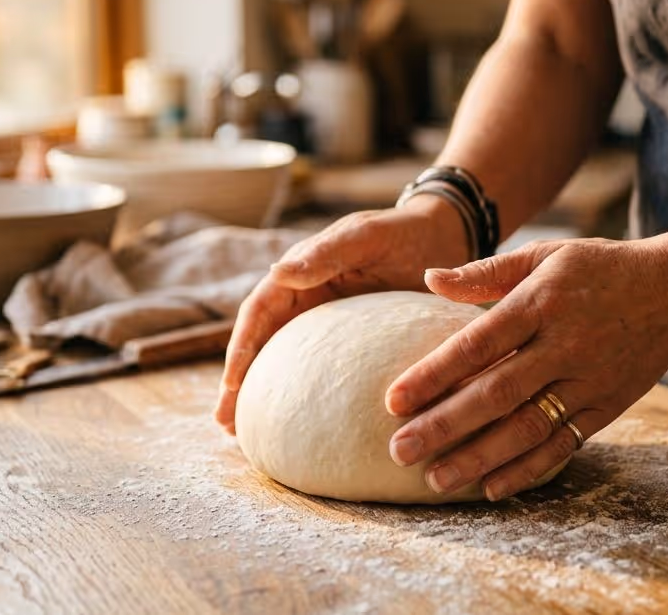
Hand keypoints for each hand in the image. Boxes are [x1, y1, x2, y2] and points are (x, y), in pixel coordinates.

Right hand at [214, 196, 469, 433]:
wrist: (441, 237)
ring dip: (264, 396)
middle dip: (240, 384)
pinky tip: (299, 427)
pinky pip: (319, 371)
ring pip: (283, 362)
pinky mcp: (346, 342)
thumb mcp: (366, 237)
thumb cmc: (402, 232)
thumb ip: (327, 252)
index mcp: (300, 272)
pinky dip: (303, 396)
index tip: (233, 384)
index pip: (259, 312)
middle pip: (262, 344)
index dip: (242, 347)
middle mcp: (304, 299)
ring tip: (245, 436)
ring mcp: (324, 323)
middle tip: (226, 424)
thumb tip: (278, 271)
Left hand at [383, 225, 667, 500]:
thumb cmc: (599, 268)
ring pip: (527, 428)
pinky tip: (489, 489)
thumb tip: (429, 277)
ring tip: (434, 479)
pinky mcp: (605, 408)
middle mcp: (564, 346)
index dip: (434, 373)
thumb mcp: (546, 254)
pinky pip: (562, 446)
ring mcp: (587, 382)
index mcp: (542, 303)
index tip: (393, 400)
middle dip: (444, 426)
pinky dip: (527, 470)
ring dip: (478, 458)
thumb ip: (486, 272)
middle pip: (496, 394)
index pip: (478, 343)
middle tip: (398, 451)